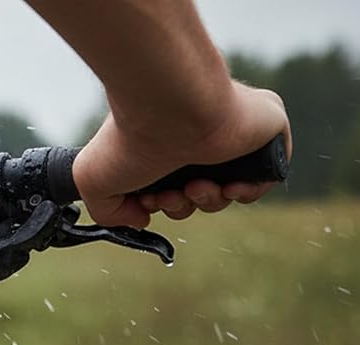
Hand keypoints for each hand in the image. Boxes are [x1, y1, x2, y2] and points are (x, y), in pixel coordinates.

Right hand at [73, 80, 290, 227]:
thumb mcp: (93, 181)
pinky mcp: (267, 132)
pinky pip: (265, 177)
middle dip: (182, 205)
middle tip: (171, 195)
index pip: (169, 183)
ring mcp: (233, 133)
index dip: (160, 203)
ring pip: (229, 188)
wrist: (172, 108)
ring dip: (210, 201)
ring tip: (197, 186)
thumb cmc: (129, 138)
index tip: (149, 201)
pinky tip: (228, 186)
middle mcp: (196, 135)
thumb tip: (140, 220)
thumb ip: (107, 210)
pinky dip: (248, 192)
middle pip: (197, 191)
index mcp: (162, 141)